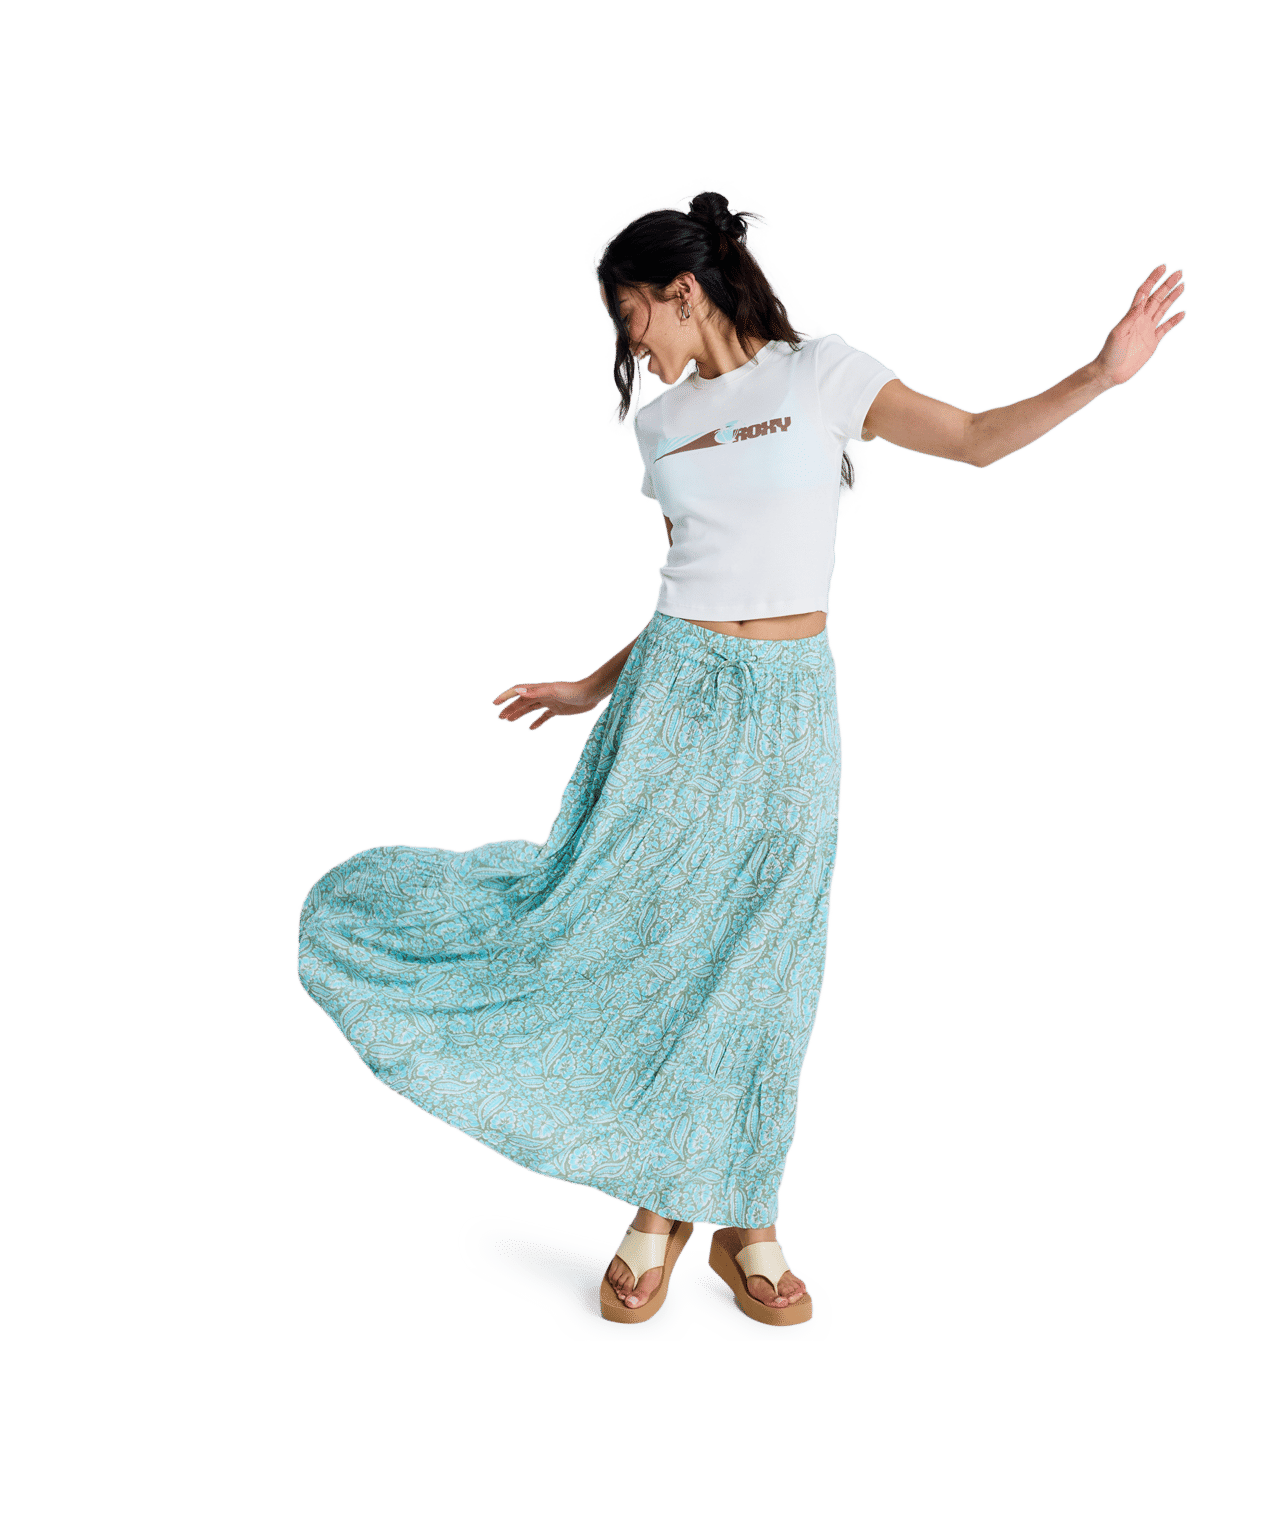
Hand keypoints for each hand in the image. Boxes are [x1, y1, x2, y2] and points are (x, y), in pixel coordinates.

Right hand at [491, 677, 604, 732]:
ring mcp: (550, 702)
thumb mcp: (554, 691)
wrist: (592, 693)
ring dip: (519, 714)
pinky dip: (536, 722)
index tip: (494, 704)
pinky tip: (531, 729)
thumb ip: (536, 692)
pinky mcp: (558, 710)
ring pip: (530, 709)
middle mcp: (542, 695)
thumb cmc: (574, 690)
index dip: (505, 696)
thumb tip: (518, 692)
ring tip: (509, 721)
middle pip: (522, 702)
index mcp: (539, 689)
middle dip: (510, 708)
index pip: (518, 691)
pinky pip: (544, 716)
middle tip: (500, 717)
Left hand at [1092, 261, 1186, 389]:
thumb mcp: (1118, 333)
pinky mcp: (1152, 341)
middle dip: (1167, 284)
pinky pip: (1166, 328)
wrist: (1110, 372)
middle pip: (1156, 297)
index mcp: (1132, 315)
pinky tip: (1182, 313)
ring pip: (1162, 309)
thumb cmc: (1110, 353)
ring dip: (1172, 297)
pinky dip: (1174, 320)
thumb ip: (1130, 317)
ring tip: (1182, 285)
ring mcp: (1147, 329)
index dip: (1153, 279)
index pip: (1144, 291)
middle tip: (1179, 272)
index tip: (1163, 267)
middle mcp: (1140, 319)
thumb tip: (1141, 300)